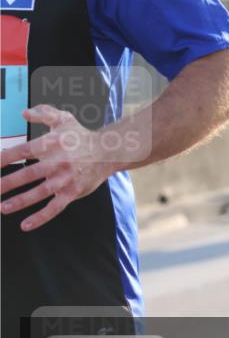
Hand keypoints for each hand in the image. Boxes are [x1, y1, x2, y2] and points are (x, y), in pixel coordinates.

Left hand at [0, 105, 119, 230]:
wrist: (109, 152)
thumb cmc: (82, 137)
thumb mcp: (64, 119)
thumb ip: (44, 113)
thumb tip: (25, 113)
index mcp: (53, 144)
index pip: (24, 151)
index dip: (6, 158)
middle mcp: (59, 162)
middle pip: (30, 174)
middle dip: (8, 183)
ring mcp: (66, 179)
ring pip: (41, 192)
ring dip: (20, 201)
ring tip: (3, 207)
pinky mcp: (73, 192)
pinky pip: (56, 207)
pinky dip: (41, 217)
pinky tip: (26, 224)